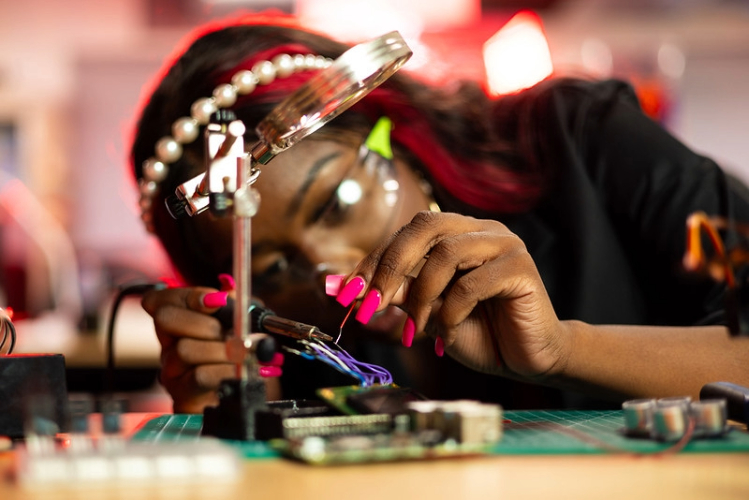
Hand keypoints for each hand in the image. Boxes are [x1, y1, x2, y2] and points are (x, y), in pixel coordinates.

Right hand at [141, 286, 233, 412]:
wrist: (244, 386)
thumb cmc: (238, 347)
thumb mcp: (238, 318)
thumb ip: (230, 303)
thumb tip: (225, 294)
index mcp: (178, 318)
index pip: (160, 299)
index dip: (189, 296)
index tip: (218, 301)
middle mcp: (168, 342)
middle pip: (166, 319)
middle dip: (206, 323)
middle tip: (234, 332)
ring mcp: (171, 368)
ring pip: (184, 350)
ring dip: (222, 350)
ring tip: (245, 353)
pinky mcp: (183, 393)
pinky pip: (199, 376)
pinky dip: (225, 370)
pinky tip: (241, 369)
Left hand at [344, 211, 570, 380]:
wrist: (526, 359)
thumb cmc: (478, 332)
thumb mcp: (424, 313)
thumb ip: (391, 294)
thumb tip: (339, 287)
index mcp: (457, 233)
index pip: (406, 234)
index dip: (373, 261)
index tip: (345, 293)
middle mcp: (480, 230)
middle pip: (425, 227)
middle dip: (389, 266)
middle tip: (368, 304)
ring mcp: (504, 244)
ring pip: (447, 253)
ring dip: (420, 295)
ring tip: (413, 329)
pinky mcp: (521, 268)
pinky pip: (472, 285)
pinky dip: (450, 314)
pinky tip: (445, 337)